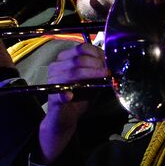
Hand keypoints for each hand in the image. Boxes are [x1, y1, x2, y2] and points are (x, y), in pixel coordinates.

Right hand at [39, 43, 106, 162]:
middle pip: (78, 59)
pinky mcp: (53, 97)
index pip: (81, 48)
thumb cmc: (79, 96)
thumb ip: (98, 71)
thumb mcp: (91, 80)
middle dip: (96, 64)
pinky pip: (59, 93)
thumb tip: (111, 63)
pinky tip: (70, 95)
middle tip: (108, 70)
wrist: (65, 117)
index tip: (108, 61)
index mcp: (65, 59)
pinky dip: (65, 94)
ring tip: (103, 77)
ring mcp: (53, 82)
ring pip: (73, 73)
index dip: (97, 53)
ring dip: (90, 74)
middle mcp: (56, 67)